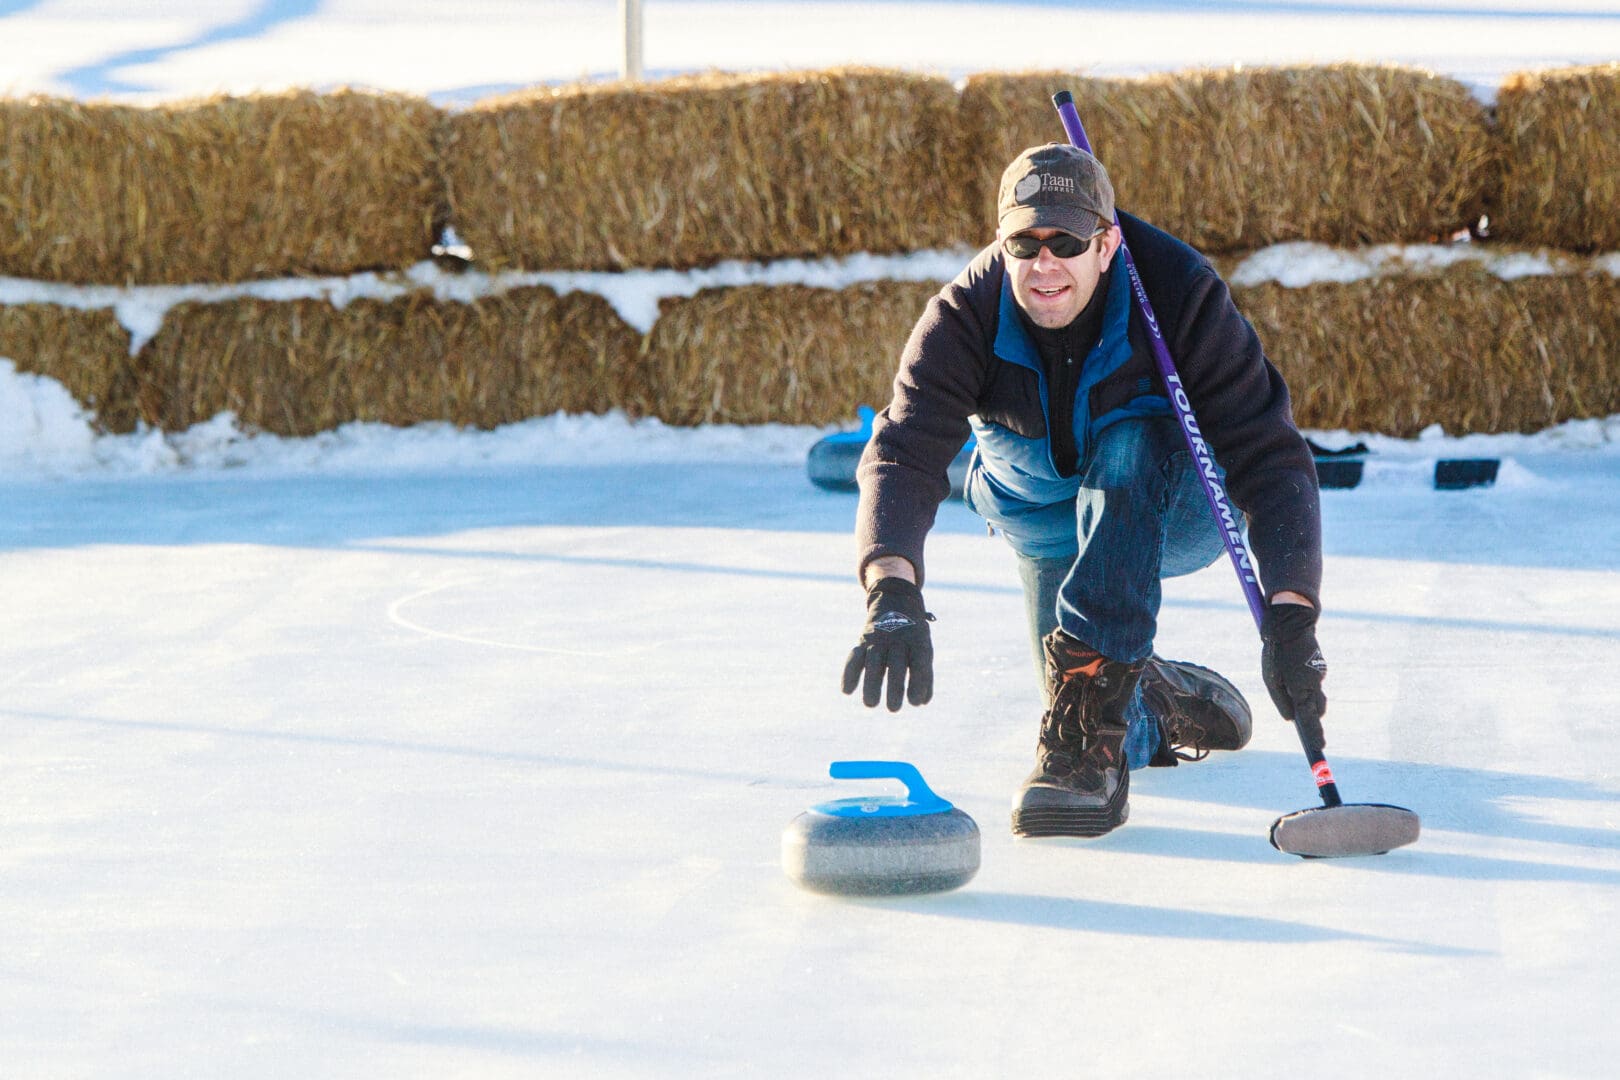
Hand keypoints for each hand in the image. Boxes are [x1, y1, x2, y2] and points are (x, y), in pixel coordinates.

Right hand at [841, 578, 933, 710]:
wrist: (895, 602)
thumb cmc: (913, 636)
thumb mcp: (923, 649)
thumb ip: (924, 675)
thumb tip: (921, 702)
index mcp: (918, 640)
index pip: (919, 662)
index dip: (918, 682)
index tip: (914, 703)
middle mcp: (898, 638)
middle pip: (896, 664)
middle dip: (894, 687)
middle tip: (893, 709)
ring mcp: (879, 638)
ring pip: (874, 661)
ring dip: (871, 683)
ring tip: (870, 704)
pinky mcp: (863, 640)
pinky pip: (855, 656)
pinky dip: (849, 673)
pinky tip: (847, 691)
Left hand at [1260, 602, 1327, 745]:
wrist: (1291, 624)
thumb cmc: (1276, 652)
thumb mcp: (1271, 679)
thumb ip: (1282, 700)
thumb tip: (1292, 719)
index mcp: (1301, 688)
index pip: (1308, 718)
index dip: (1313, 735)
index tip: (1318, 748)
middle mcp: (1314, 683)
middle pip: (1316, 710)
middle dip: (1312, 720)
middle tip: (1312, 736)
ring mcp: (1319, 674)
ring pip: (1316, 696)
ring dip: (1308, 701)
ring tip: (1296, 699)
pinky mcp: (1319, 667)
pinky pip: (1313, 682)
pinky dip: (1306, 685)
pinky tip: (1294, 674)